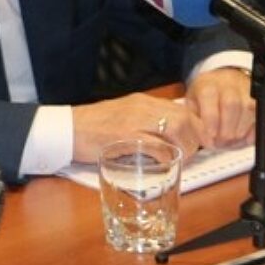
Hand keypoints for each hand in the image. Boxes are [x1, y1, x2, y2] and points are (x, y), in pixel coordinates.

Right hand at [72, 93, 203, 163]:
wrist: (68, 129)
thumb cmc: (92, 126)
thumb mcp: (122, 115)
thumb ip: (142, 121)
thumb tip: (163, 136)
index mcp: (142, 102)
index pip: (181, 109)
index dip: (195, 126)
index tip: (197, 141)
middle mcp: (142, 107)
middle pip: (184, 117)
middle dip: (194, 138)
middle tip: (189, 154)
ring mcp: (135, 121)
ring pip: (176, 128)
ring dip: (184, 147)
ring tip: (178, 159)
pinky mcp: (126, 138)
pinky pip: (157, 146)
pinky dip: (166, 156)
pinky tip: (164, 163)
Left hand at [184, 67, 254, 148]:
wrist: (223, 83)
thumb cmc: (205, 98)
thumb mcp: (193, 108)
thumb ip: (196, 124)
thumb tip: (208, 141)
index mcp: (208, 85)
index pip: (209, 96)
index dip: (211, 119)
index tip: (211, 135)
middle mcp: (229, 83)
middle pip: (232, 104)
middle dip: (227, 129)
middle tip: (221, 142)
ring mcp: (247, 89)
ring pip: (249, 109)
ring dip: (240, 131)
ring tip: (231, 142)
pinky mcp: (260, 98)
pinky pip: (262, 114)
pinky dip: (255, 130)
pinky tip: (245, 139)